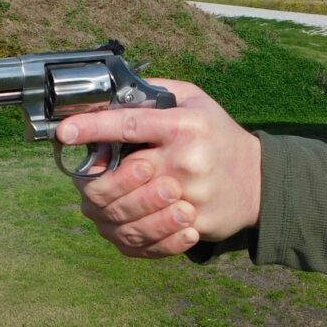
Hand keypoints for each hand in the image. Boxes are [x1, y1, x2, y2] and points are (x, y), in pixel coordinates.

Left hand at [56, 79, 261, 257]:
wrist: (261, 181)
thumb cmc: (219, 136)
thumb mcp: (196, 102)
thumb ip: (157, 91)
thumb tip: (113, 90)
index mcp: (184, 126)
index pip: (130, 125)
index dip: (94, 127)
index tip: (65, 130)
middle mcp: (187, 160)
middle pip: (123, 175)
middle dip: (98, 178)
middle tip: (91, 178)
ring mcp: (192, 195)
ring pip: (130, 210)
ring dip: (112, 207)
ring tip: (109, 202)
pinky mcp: (196, 223)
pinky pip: (151, 236)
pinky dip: (133, 231)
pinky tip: (131, 222)